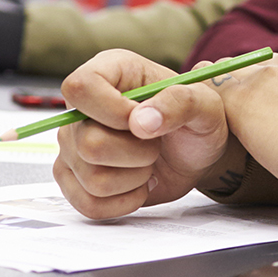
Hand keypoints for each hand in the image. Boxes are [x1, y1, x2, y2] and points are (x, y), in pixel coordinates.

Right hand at [52, 50, 237, 217]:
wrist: (195, 154)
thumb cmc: (196, 120)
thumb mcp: (206, 104)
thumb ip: (180, 103)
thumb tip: (140, 122)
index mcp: (109, 72)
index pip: (80, 88)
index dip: (111, 111)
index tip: (142, 123)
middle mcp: (81, 108)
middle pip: (88, 144)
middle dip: (137, 153)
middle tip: (156, 144)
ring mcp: (72, 145)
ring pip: (93, 179)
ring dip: (135, 178)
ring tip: (149, 162)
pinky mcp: (73, 178)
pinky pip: (89, 204)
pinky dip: (125, 202)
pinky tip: (139, 184)